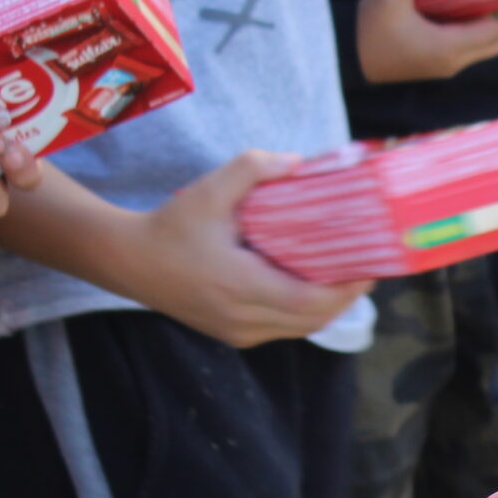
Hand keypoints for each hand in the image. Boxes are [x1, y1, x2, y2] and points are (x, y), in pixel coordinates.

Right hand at [126, 149, 370, 344]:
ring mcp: (237, 332)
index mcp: (239, 285)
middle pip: (312, 320)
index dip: (345, 289)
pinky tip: (315, 289)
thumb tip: (297, 161)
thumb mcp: (208, 191)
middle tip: (367, 268)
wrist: (127, 261)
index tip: (370, 268)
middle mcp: (241, 317)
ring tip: (348, 278)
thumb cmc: (170, 225)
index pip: (307, 301)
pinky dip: (305, 314)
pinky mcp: (232, 335)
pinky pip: (283, 330)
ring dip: (328, 308)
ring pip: (300, 329)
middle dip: (345, 297)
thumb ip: (251, 169)